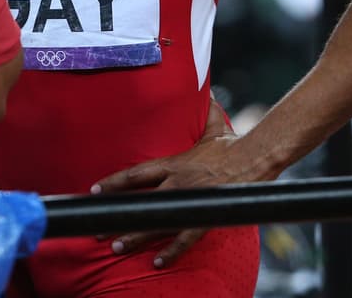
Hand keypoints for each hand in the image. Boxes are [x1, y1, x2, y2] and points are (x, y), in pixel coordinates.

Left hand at [91, 100, 256, 268]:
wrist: (257, 157)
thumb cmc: (233, 143)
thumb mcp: (213, 125)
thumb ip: (204, 110)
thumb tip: (204, 89)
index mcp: (174, 163)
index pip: (136, 173)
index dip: (113, 182)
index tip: (93, 191)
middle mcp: (177, 181)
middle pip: (140, 201)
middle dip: (118, 216)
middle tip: (97, 229)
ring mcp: (190, 199)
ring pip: (157, 220)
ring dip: (137, 235)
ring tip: (117, 247)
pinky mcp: (206, 213)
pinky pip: (185, 236)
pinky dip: (171, 250)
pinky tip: (158, 262)